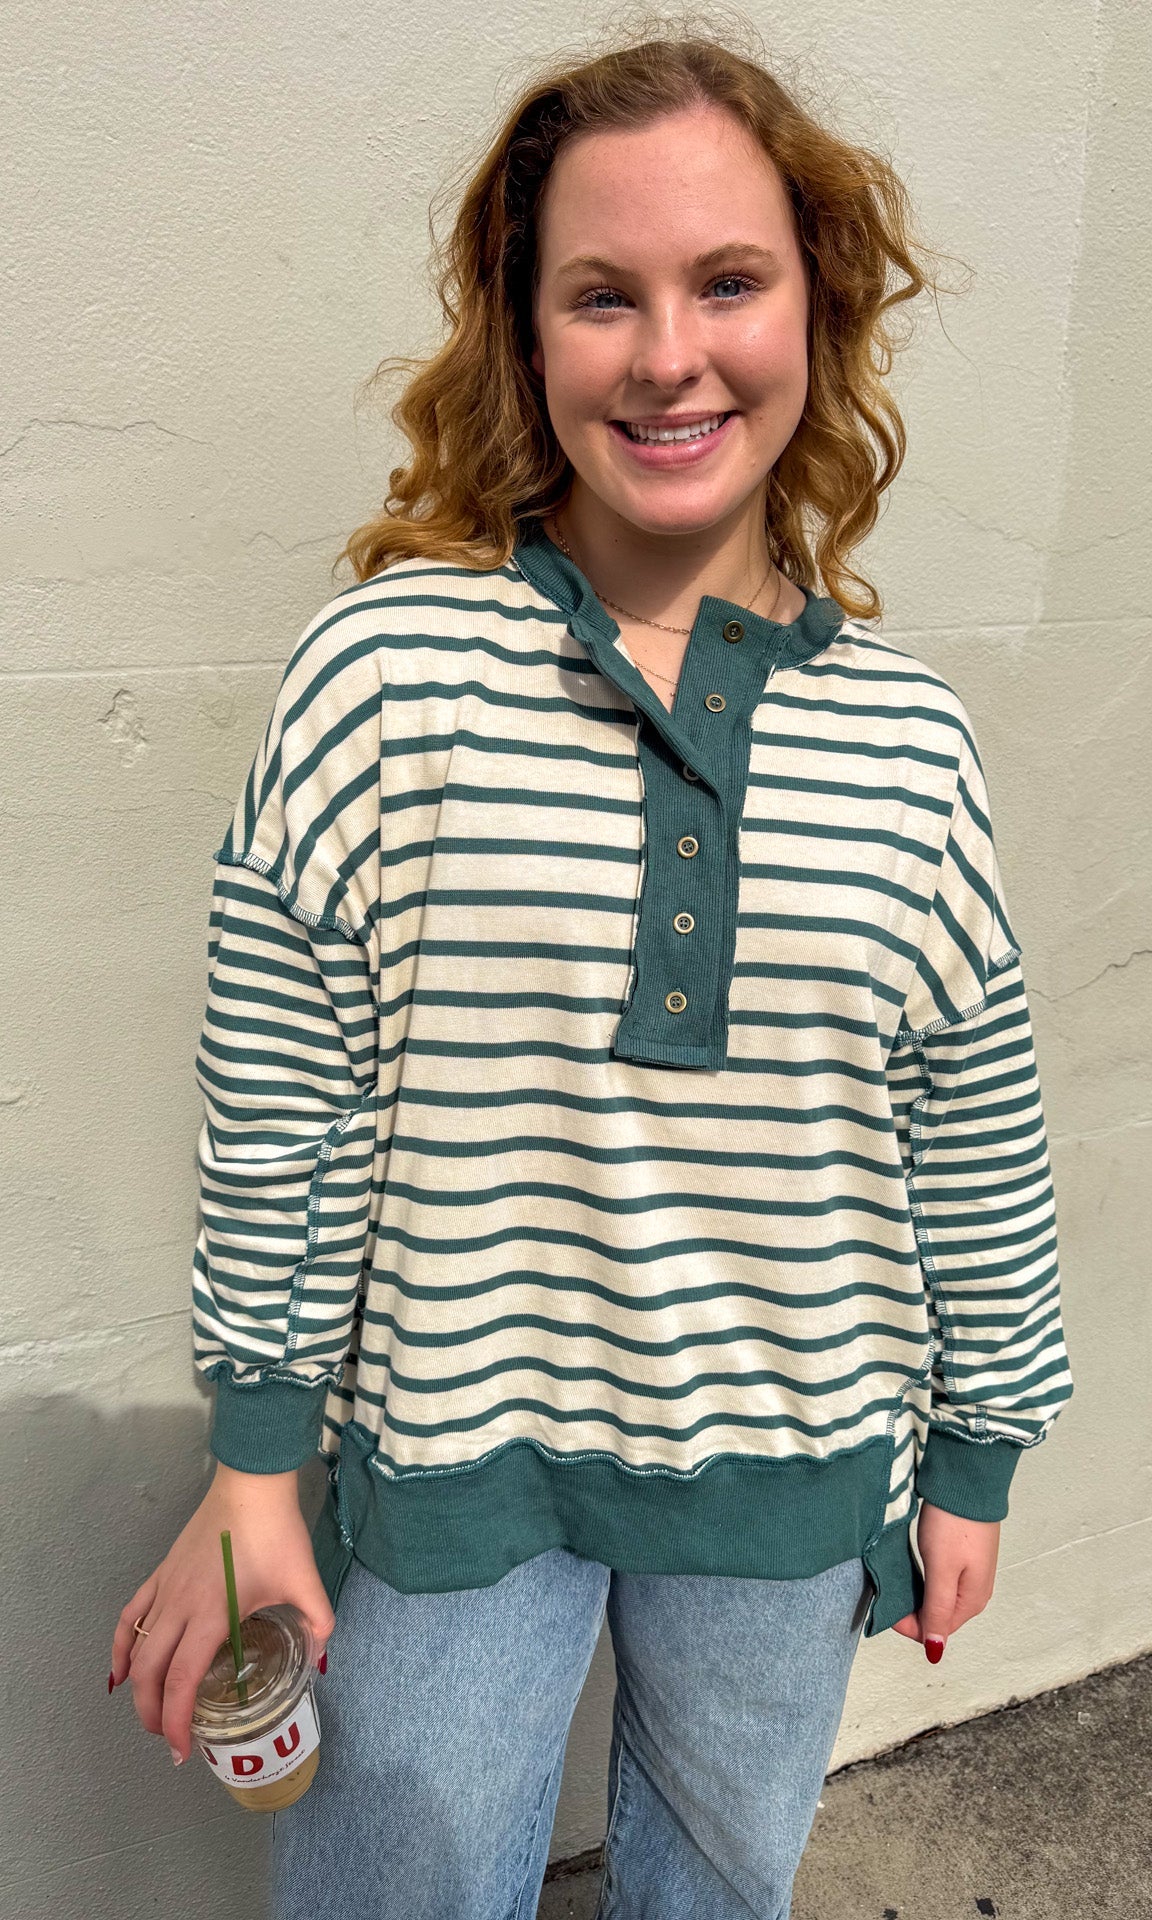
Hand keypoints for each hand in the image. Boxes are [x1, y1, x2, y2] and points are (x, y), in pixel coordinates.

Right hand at [109, 1464, 336, 1766]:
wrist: (251, 1486)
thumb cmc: (275, 1532)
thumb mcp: (305, 1580)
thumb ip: (318, 1622)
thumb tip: (322, 1656)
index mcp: (211, 1614)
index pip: (182, 1680)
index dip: (177, 1721)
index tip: (182, 1749)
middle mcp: (179, 1607)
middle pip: (150, 1673)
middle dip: (153, 1714)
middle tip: (170, 1739)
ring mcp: (165, 1588)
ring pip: (135, 1648)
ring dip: (138, 1687)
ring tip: (152, 1712)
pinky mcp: (160, 1573)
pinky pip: (129, 1616)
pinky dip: (120, 1647)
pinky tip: (120, 1670)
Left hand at [889, 1501, 999, 1659]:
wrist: (967, 1483)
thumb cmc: (955, 1524)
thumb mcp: (942, 1570)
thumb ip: (937, 1610)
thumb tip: (935, 1650)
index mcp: (972, 1601)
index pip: (936, 1630)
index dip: (908, 1626)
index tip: (884, 1611)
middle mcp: (975, 1592)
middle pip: (938, 1616)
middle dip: (913, 1613)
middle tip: (887, 1595)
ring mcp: (971, 1574)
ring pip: (938, 1598)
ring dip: (917, 1597)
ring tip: (896, 1583)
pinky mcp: (964, 1557)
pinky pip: (941, 1581)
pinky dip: (924, 1581)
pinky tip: (912, 1572)